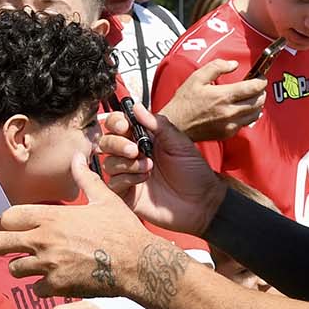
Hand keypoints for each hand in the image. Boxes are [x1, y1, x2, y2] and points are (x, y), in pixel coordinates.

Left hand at [0, 156, 160, 299]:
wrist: (137, 262)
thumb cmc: (122, 229)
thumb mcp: (104, 199)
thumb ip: (85, 179)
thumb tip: (78, 156)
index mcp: (52, 217)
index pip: (7, 217)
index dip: (10, 222)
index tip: (19, 227)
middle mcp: (44, 240)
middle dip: (4, 245)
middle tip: (16, 248)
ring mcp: (49, 264)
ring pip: (13, 268)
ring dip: (23, 267)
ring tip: (37, 265)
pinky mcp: (58, 286)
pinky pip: (35, 289)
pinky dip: (42, 287)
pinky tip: (55, 280)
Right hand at [94, 105, 227, 237]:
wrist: (201, 201)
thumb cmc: (193, 171)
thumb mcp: (178, 142)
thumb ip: (157, 124)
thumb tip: (136, 107)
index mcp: (142, 138)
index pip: (117, 125)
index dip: (115, 122)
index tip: (124, 126)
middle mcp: (131, 155)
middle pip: (106, 143)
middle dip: (117, 143)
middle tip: (135, 150)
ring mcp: (128, 174)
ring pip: (108, 163)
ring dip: (126, 163)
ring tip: (149, 167)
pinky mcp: (127, 194)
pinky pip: (113, 183)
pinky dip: (126, 179)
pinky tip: (144, 179)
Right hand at [159, 58, 266, 140]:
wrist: (176, 126)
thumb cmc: (184, 101)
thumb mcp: (196, 78)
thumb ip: (216, 67)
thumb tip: (233, 64)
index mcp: (223, 96)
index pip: (253, 88)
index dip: (261, 82)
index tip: (260, 78)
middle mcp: (230, 112)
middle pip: (258, 102)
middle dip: (261, 92)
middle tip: (257, 87)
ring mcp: (230, 124)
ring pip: (255, 114)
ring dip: (257, 105)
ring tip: (251, 98)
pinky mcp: (228, 133)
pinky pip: (245, 123)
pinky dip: (248, 115)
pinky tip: (241, 109)